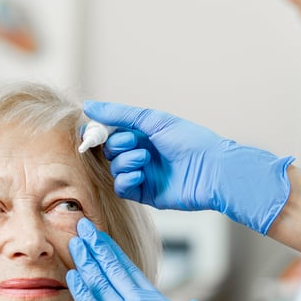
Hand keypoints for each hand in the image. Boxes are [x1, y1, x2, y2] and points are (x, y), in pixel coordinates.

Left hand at [66, 218, 240, 300]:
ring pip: (102, 284)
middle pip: (112, 268)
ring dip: (86, 262)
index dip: (110, 250)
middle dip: (95, 247)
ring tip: (74, 242)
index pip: (128, 268)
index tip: (98, 237)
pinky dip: (83, 293)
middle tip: (81, 227)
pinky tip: (72, 276)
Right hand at [84, 100, 294, 234]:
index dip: (101, 133)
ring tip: (145, 159)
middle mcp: (142, 153)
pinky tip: (140, 175)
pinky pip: (123, 189)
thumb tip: (88, 106)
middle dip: (117, 146)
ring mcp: (144, 174)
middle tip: (134, 142)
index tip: (94, 133)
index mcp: (143, 134)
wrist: (212, 169)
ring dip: (125, 162)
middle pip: (110, 152)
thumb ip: (119, 114)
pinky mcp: (146, 194)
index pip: (111, 133)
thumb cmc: (189, 140)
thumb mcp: (152, 120)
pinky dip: (126, 180)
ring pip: (115, 170)